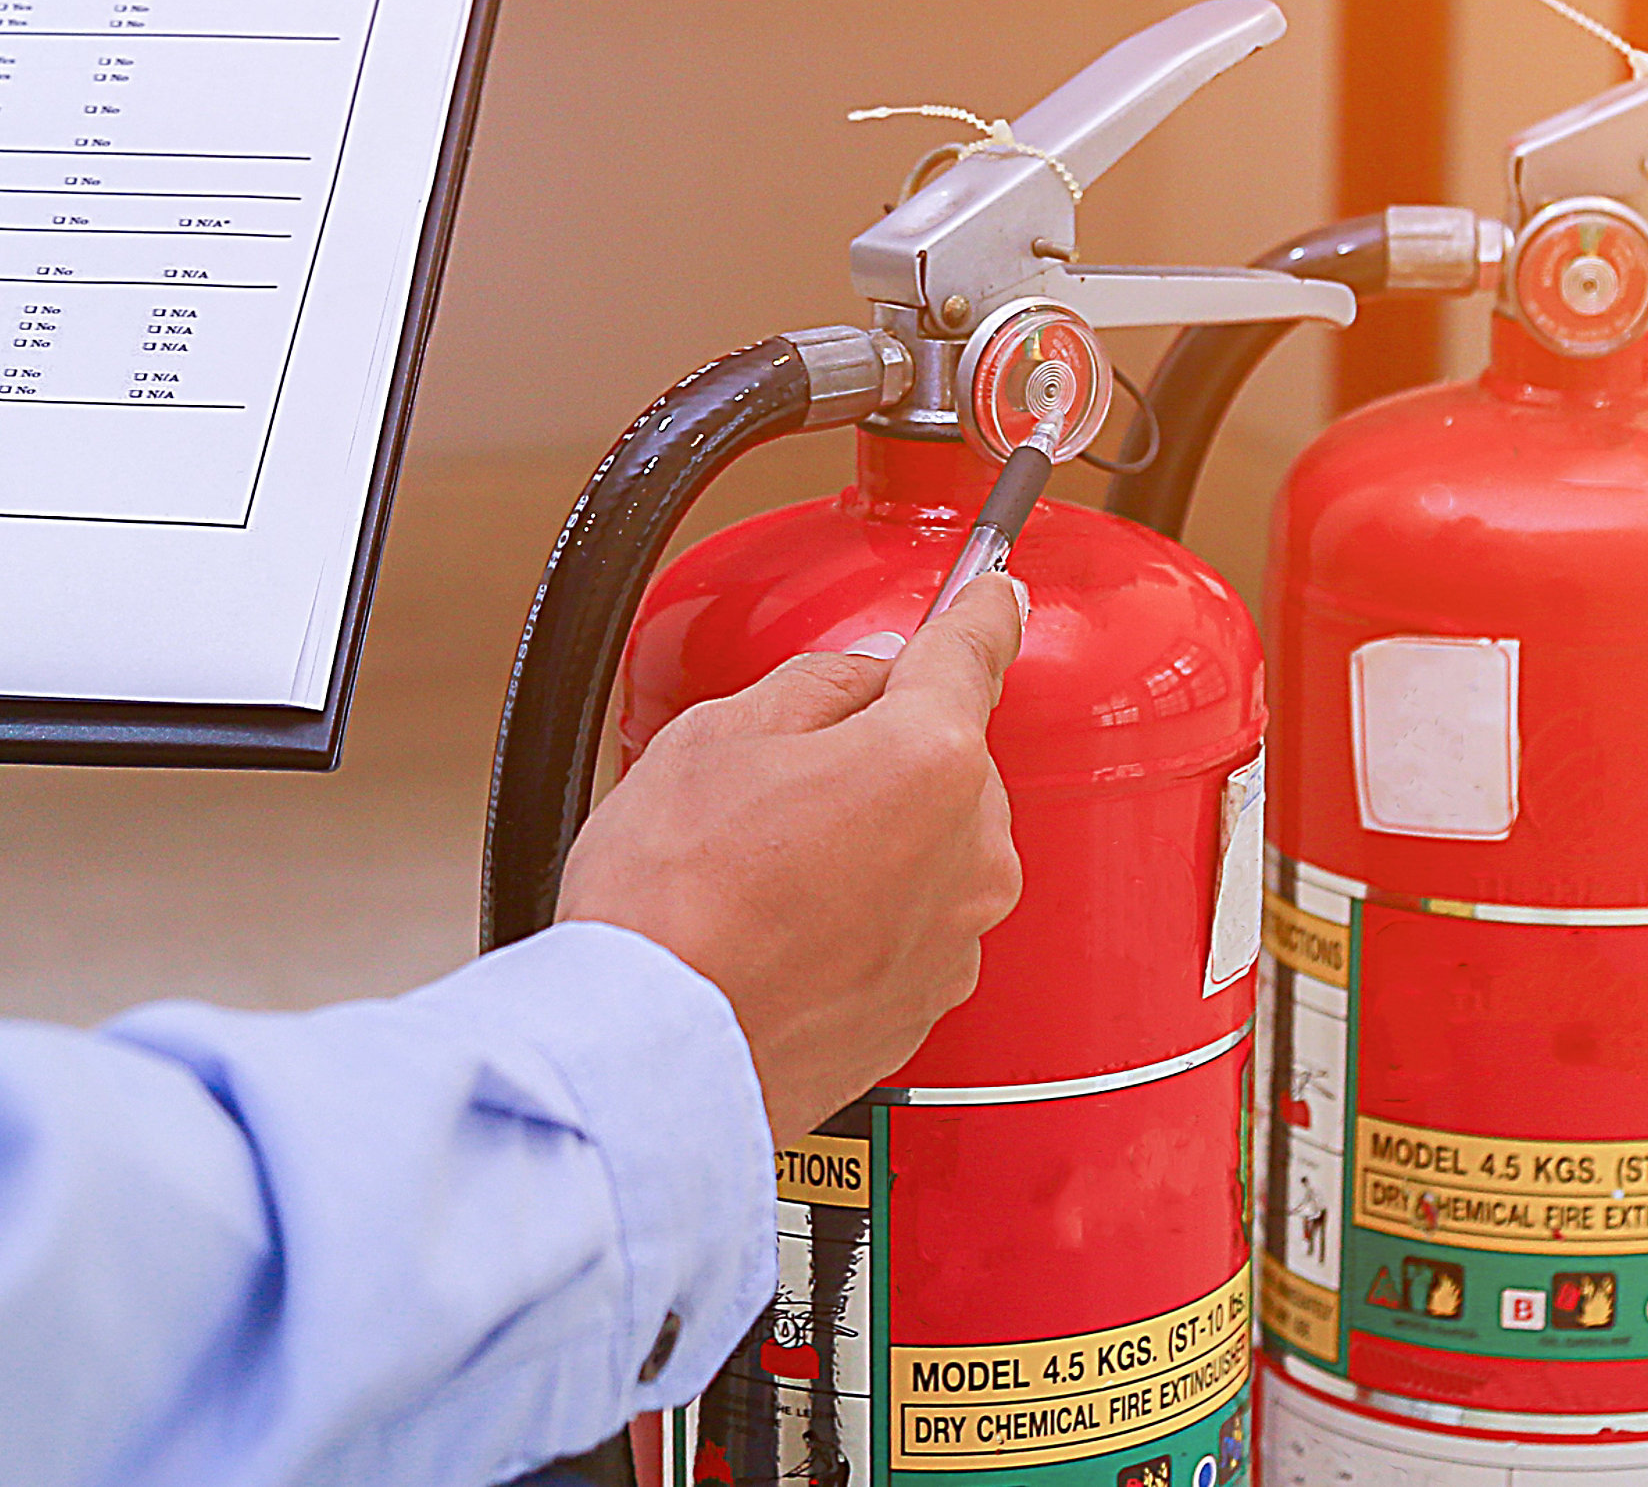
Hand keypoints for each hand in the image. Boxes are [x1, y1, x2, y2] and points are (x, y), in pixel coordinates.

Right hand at [556, 576, 1026, 1140]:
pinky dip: (866, 914)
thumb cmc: (671, 903)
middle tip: (780, 779)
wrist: (653, 1054)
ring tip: (765, 871)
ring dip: (877, 839)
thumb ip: (819, 685)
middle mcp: (969, 853)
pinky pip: (913, 923)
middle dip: (885, 751)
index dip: (981, 610)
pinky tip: (783, 928)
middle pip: (948, 759)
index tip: (995, 593)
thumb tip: (866, 678)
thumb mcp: (720, 736)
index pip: (972, 653)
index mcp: (928, 760)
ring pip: (933, 845)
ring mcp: (955, 938)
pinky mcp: (927, 1005)